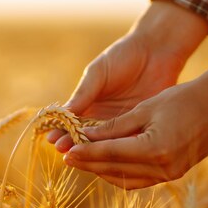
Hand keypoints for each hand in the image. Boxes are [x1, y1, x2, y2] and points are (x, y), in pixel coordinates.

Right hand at [48, 1, 207, 151]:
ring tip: (82, 156)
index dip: (61, 130)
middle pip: (85, 137)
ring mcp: (121, 124)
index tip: (52, 139)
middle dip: (73, 144)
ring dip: (93, 151)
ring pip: (105, 143)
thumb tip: (63, 113)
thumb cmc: (123, 56)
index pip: (71, 122)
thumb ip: (83, 93)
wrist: (156, 51)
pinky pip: (127, 141)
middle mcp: (103, 118)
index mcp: (89, 104)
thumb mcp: (98, 73)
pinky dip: (118, 149)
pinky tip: (110, 155)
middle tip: (63, 150)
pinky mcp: (140, 126)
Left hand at [63, 55, 207, 188]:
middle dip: (90, 164)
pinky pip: (141, 180)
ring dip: (104, 171)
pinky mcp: (175, 173)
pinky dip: (122, 173)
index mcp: (154, 149)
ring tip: (85, 161)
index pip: (109, 154)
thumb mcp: (146, 109)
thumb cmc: (184, 98)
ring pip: (126, 179)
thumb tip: (87, 136)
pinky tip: (109, 164)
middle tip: (69, 158)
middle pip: (115, 170)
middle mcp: (163, 168)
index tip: (67, 151)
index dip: (86, 153)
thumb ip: (115, 126)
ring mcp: (171, 174)